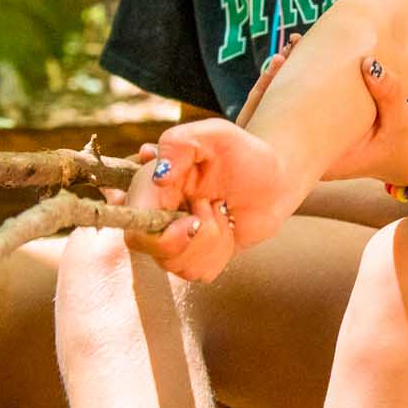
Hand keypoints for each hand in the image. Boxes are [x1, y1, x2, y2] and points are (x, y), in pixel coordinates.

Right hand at [144, 119, 290, 281]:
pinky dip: (221, 253)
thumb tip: (158, 179)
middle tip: (215, 204)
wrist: (273, 179)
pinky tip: (226, 228)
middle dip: (196, 235)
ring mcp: (174, 241)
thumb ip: (178, 144)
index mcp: (149, 187)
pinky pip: (201, 273)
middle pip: (156, 251)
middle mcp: (154, 217)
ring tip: (220, 209)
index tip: (192, 221)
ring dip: (212, 240)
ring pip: (181, 266)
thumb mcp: (212, 134)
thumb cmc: (240, 153)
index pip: (133, 226)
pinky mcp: (196, 258)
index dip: (158, 234)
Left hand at [237, 38, 407, 184]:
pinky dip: (292, 86)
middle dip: (270, 85)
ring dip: (280, 83)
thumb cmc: (403, 140)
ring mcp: (310, 149)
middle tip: (283, 53)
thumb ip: (388, 93)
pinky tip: (298, 58)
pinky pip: (294, 112)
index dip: (269, 97)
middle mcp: (309, 159)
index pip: (280, 133)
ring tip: (290, 49)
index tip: (280, 63)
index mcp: (323, 161)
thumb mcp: (401, 118)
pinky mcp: (314, 137)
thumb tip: (369, 63)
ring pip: (279, 117)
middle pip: (271, 124)